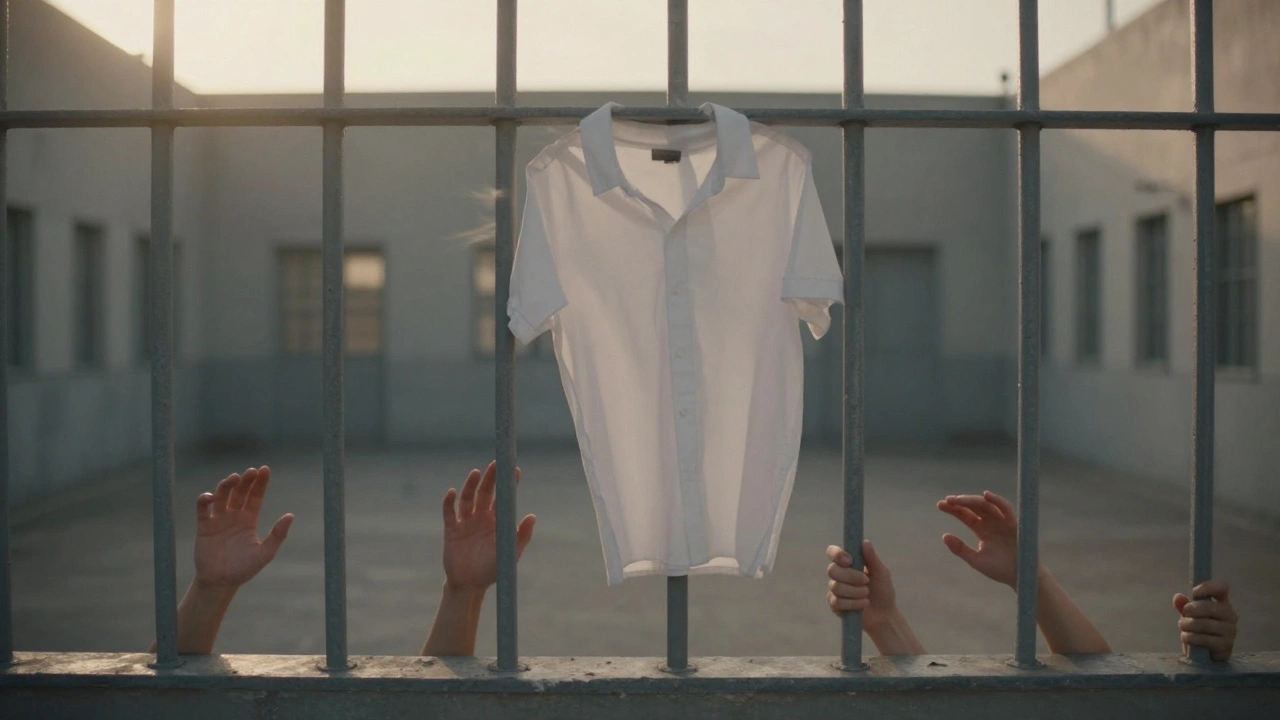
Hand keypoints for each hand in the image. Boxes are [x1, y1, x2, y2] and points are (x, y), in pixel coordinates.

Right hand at [193, 467, 293, 590]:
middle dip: (245, 481)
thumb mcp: (265, 552)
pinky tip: (210, 497)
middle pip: (240, 492)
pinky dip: (205, 500)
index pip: (255, 496)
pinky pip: (203, 510)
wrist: (221, 582)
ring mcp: (218, 520)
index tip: (264, 469)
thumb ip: (278, 534)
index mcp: (249, 519)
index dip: (260, 483)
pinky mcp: (204, 526)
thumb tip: (290, 515)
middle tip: (251, 471)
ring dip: (226, 485)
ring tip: (233, 478)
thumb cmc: (244, 568)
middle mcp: (234, 516)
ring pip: (222, 496)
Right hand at [442, 461, 535, 592]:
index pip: (503, 498)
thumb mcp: (510, 553)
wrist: (470, 585)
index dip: (507, 484)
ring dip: (471, 485)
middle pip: (485, 493)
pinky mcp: (451, 530)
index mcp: (496, 521)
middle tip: (495, 464)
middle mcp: (481, 517)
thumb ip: (522, 535)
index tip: (514, 469)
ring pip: (467, 498)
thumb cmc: (493, 569)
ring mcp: (465, 522)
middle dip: (490, 478)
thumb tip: (532, 516)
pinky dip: (449, 502)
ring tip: (476, 473)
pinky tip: (451, 492)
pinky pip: (449, 513)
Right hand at [826, 540, 896, 630]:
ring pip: (836, 586)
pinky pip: (837, 601)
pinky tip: (863, 604)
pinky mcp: (835, 605)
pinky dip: (853, 603)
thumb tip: (864, 542)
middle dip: (851, 577)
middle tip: (866, 581)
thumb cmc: (883, 591)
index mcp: (848, 563)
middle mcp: (839, 575)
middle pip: (832, 570)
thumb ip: (872, 558)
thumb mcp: (882, 573)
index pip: (832, 552)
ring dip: (855, 592)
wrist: (884, 615)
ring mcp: (835, 590)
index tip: (850, 561)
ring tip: (867, 595)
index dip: (837, 554)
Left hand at [937, 490, 1020, 588]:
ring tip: (959, 499)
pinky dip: (998, 501)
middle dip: (960, 502)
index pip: (965, 515)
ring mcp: (1003, 522)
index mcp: (982, 529)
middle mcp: (991, 522)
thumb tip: (944, 535)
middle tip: (947, 500)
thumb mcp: (976, 560)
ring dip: (973, 500)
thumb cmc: (999, 569)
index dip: (953, 509)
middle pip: (974, 507)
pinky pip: (1006, 509)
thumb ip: (960, 549)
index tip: (940, 504)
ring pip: (987, 505)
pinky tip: (986, 495)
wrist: (1020, 578)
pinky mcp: (1014, 524)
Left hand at [1174, 579, 1236, 661]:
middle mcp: (1230, 615)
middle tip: (1183, 615)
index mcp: (1222, 602)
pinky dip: (1192, 638)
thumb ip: (1183, 605)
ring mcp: (1231, 631)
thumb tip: (1178, 597)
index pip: (1222, 587)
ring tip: (1182, 626)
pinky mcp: (1227, 646)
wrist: (1203, 652)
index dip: (1208, 587)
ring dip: (1189, 625)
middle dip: (1192, 610)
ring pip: (1207, 624)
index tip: (1194, 593)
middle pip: (1211, 607)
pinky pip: (1206, 640)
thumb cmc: (1196, 628)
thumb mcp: (1188, 615)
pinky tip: (1187, 637)